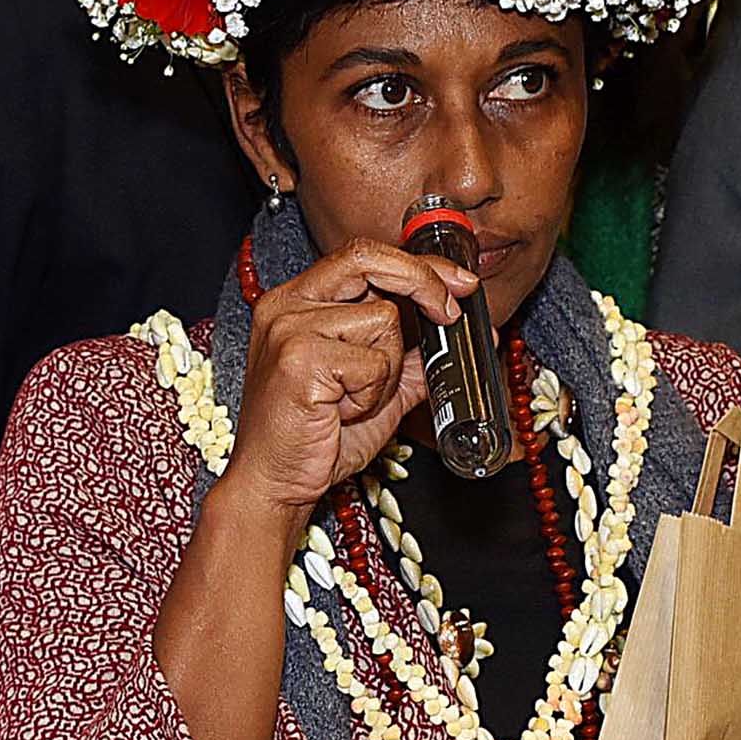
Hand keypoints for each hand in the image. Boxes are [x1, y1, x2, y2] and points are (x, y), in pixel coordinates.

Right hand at [218, 239, 471, 524]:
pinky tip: (343, 412)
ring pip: (383, 321)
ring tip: (354, 400)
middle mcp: (287, 304)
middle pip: (370, 261)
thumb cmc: (316, 437)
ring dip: (387, 370)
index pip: (363, 256)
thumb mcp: (376, 388)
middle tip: (449, 312)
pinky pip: (374, 362)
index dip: (417, 264)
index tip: (459, 281)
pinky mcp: (299, 359)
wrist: (275, 483)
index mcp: (298, 300)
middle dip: (423, 282)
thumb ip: (411, 357)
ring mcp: (289, 328)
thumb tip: (465, 335)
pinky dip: (373, 394)